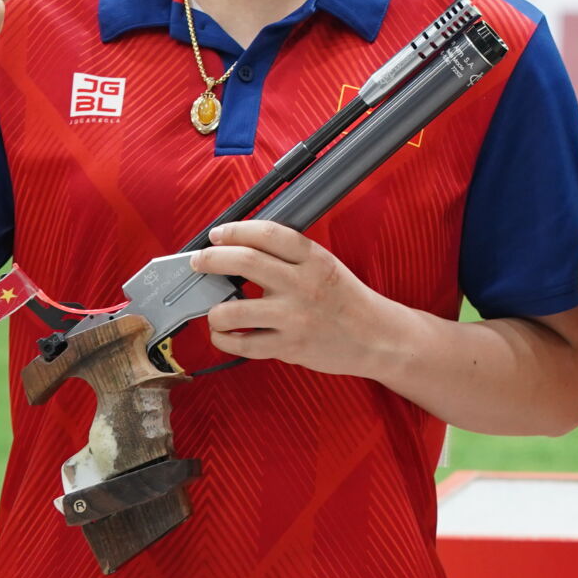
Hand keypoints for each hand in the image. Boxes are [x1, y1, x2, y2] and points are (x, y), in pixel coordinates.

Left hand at [189, 220, 404, 377]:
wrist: (377, 337)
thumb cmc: (348, 300)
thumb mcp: (326, 265)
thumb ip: (290, 257)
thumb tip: (241, 248)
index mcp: (314, 259)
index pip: (267, 234)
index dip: (234, 230)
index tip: (217, 234)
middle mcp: (303, 284)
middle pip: (244, 262)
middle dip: (211, 259)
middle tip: (200, 261)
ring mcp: (294, 317)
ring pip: (233, 310)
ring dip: (213, 309)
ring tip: (215, 309)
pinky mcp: (288, 347)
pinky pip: (241, 344)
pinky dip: (223, 338)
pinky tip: (224, 333)